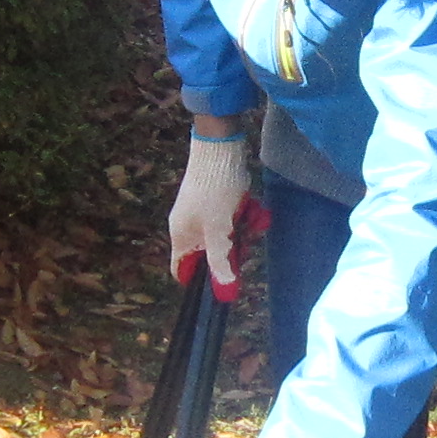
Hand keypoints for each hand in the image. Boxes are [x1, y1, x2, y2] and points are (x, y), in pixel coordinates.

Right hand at [171, 126, 252, 286]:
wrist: (220, 147)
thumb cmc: (215, 191)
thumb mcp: (219, 230)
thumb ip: (220, 261)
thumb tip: (224, 291)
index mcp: (182, 236)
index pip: (183, 269)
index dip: (202, 279)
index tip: (224, 279)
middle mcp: (190, 227)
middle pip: (212, 254)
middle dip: (233, 249)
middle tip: (245, 238)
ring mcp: (205, 213)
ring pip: (228, 236)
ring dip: (244, 229)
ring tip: (252, 216)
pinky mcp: (219, 201)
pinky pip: (234, 218)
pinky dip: (246, 214)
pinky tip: (254, 206)